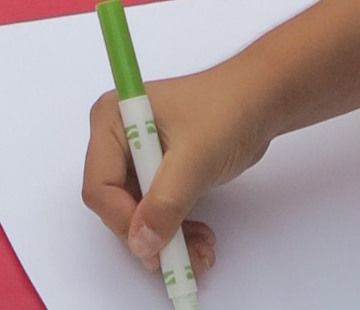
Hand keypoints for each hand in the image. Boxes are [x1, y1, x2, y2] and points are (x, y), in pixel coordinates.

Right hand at [84, 63, 261, 273]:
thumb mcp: (194, 158)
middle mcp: (117, 138)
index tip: (157, 243)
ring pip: (137, 216)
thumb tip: (141, 244)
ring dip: (167, 241)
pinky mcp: (158, 172)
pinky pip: (155, 214)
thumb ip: (165, 202)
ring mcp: (137, 157)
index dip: (124, 220)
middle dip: (149, 236)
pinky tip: (200, 239)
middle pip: (116, 206)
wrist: (259, 102)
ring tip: (201, 251)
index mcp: (112, 120)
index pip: (100, 185)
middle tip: (184, 258)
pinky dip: (175, 232)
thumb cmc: (225, 114)